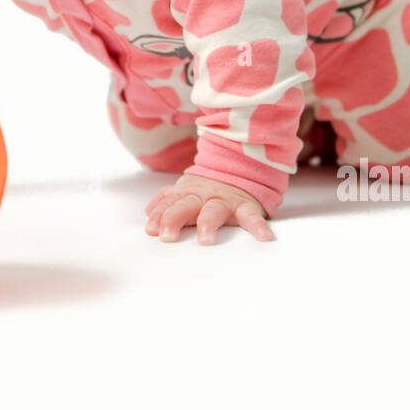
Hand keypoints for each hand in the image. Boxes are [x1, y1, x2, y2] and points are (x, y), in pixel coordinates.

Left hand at [143, 173, 274, 244]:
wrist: (240, 168)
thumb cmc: (207, 189)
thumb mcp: (185, 190)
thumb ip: (166, 200)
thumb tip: (147, 213)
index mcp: (187, 194)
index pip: (169, 205)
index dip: (159, 216)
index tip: (151, 230)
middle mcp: (203, 197)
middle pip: (185, 206)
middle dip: (175, 219)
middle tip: (168, 236)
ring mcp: (224, 201)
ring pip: (214, 211)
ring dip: (208, 224)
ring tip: (205, 240)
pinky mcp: (245, 206)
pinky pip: (251, 216)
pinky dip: (257, 226)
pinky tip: (263, 237)